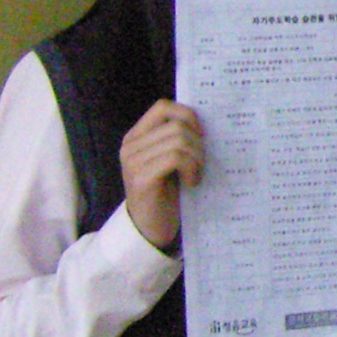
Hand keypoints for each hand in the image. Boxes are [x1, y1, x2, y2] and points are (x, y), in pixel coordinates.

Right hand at [120, 100, 203, 251]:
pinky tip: (192, 182)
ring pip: (178, 140)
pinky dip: (191, 168)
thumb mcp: (169, 161)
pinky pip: (176, 158)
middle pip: (176, 124)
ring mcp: (133, 161)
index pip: (163, 106)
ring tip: (196, 174)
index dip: (187, 115)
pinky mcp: (141, 177)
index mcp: (136, 137)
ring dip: (197, 157)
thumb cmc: (165, 194)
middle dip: (198, 142)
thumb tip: (206, 121)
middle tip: (202, 163)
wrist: (149, 229)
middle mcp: (130, 145)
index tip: (201, 135)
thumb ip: (176, 140)